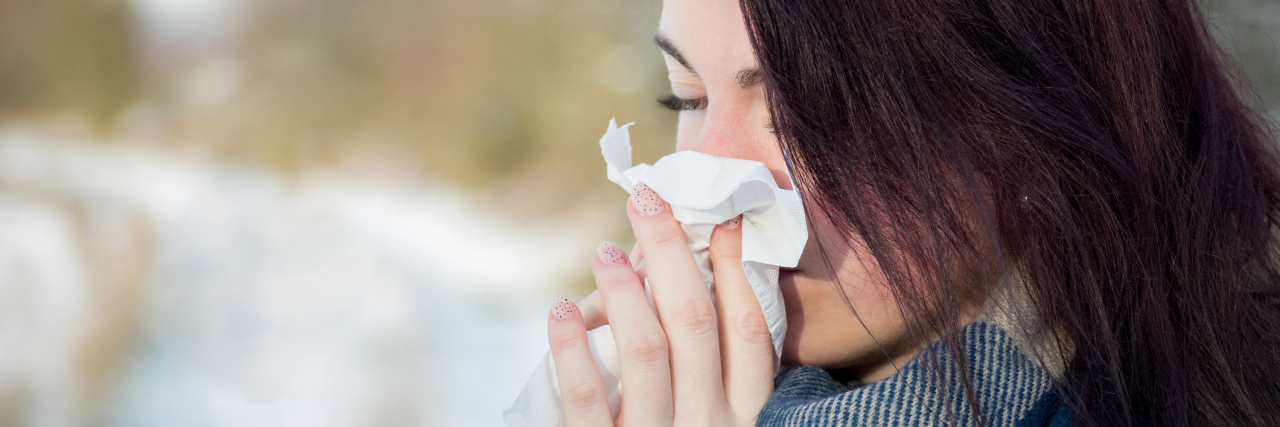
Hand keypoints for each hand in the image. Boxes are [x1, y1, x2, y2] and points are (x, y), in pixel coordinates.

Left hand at [547, 183, 775, 425]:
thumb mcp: (710, 416)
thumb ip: (705, 364)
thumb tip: (683, 269)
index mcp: (745, 414)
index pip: (750, 329)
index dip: (736, 266)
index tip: (720, 215)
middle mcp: (709, 425)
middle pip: (694, 321)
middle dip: (669, 251)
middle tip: (645, 201)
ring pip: (646, 349)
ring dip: (623, 288)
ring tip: (602, 252)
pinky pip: (587, 394)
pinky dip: (571, 345)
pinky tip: (559, 311)